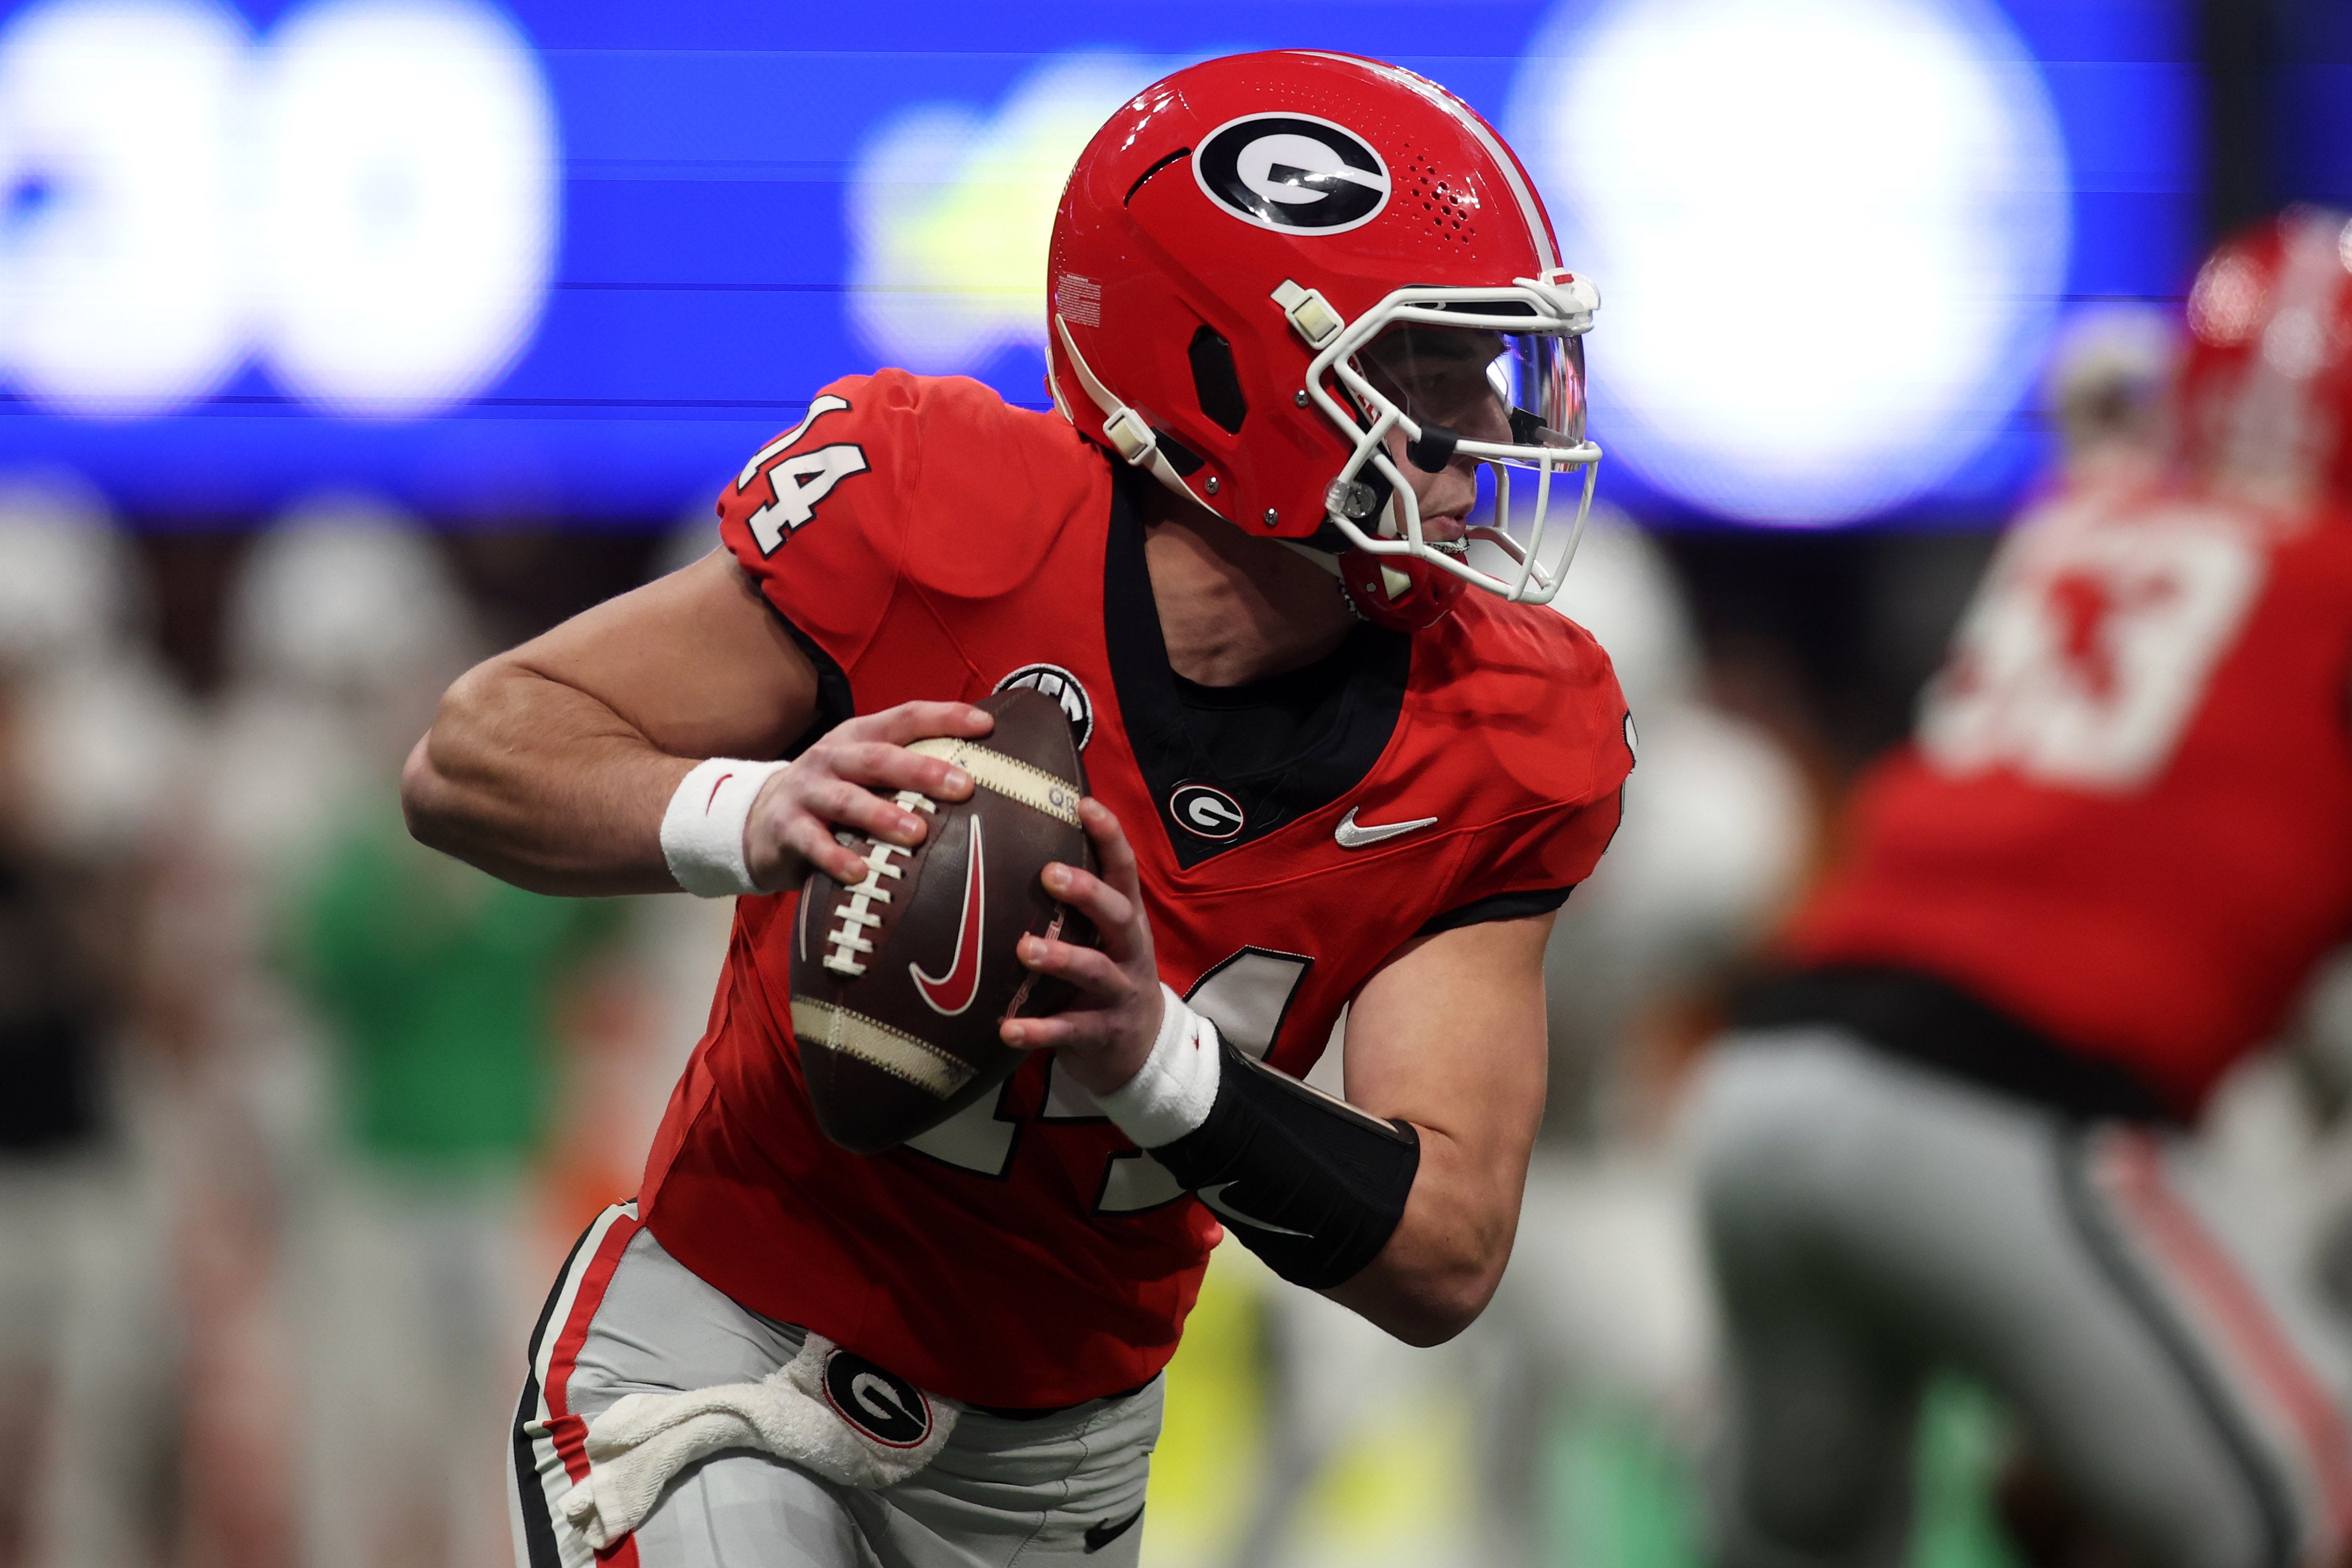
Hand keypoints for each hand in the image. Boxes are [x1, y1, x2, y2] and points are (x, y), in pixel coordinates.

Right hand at [741, 701, 993, 890]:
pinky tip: (861, 873)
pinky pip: (813, 844)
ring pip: (846, 799)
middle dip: (922, 771)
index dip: (944, 718)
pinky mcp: (787, 829)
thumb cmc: (834, 795)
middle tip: (963, 787)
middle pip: (879, 758)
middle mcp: (833, 757)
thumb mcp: (864, 772)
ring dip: (882, 815)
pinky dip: (837, 858)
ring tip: (917, 834)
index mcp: (859, 736)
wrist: (758, 819)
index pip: (905, 718)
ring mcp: (807, 791)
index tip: (986, 726)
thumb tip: (981, 779)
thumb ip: (906, 771)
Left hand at [999, 796, 1163, 1094]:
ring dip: (1061, 958)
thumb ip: (1076, 902)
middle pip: (1118, 915)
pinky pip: (1070, 1030)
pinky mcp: (1102, 1033)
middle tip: (1050, 874)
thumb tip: (1016, 842)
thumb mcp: (1102, 936)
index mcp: (1127, 920)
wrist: (1141, 1049)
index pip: (1124, 870)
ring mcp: (1119, 993)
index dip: (1110, 837)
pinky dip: (1039, 1031)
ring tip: (1025, 949)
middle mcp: (1129, 951)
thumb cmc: (1106, 974)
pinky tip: (1007, 1029)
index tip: (1085, 804)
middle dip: (1088, 893)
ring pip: (1095, 970)